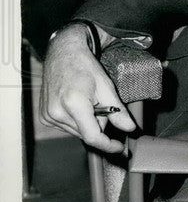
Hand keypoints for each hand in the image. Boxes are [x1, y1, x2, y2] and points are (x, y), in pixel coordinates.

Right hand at [40, 24, 136, 153]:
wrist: (63, 53)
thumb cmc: (84, 66)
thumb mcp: (106, 86)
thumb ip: (117, 110)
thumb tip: (129, 128)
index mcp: (74, 103)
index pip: (92, 136)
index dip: (108, 145)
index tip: (120, 148)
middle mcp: (57, 112)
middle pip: (86, 133)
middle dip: (99, 125)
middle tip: (101, 104)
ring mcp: (48, 115)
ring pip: (77, 131)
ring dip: (87, 122)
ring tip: (87, 100)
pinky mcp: (44, 116)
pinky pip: (66, 127)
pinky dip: (76, 120)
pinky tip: (77, 103)